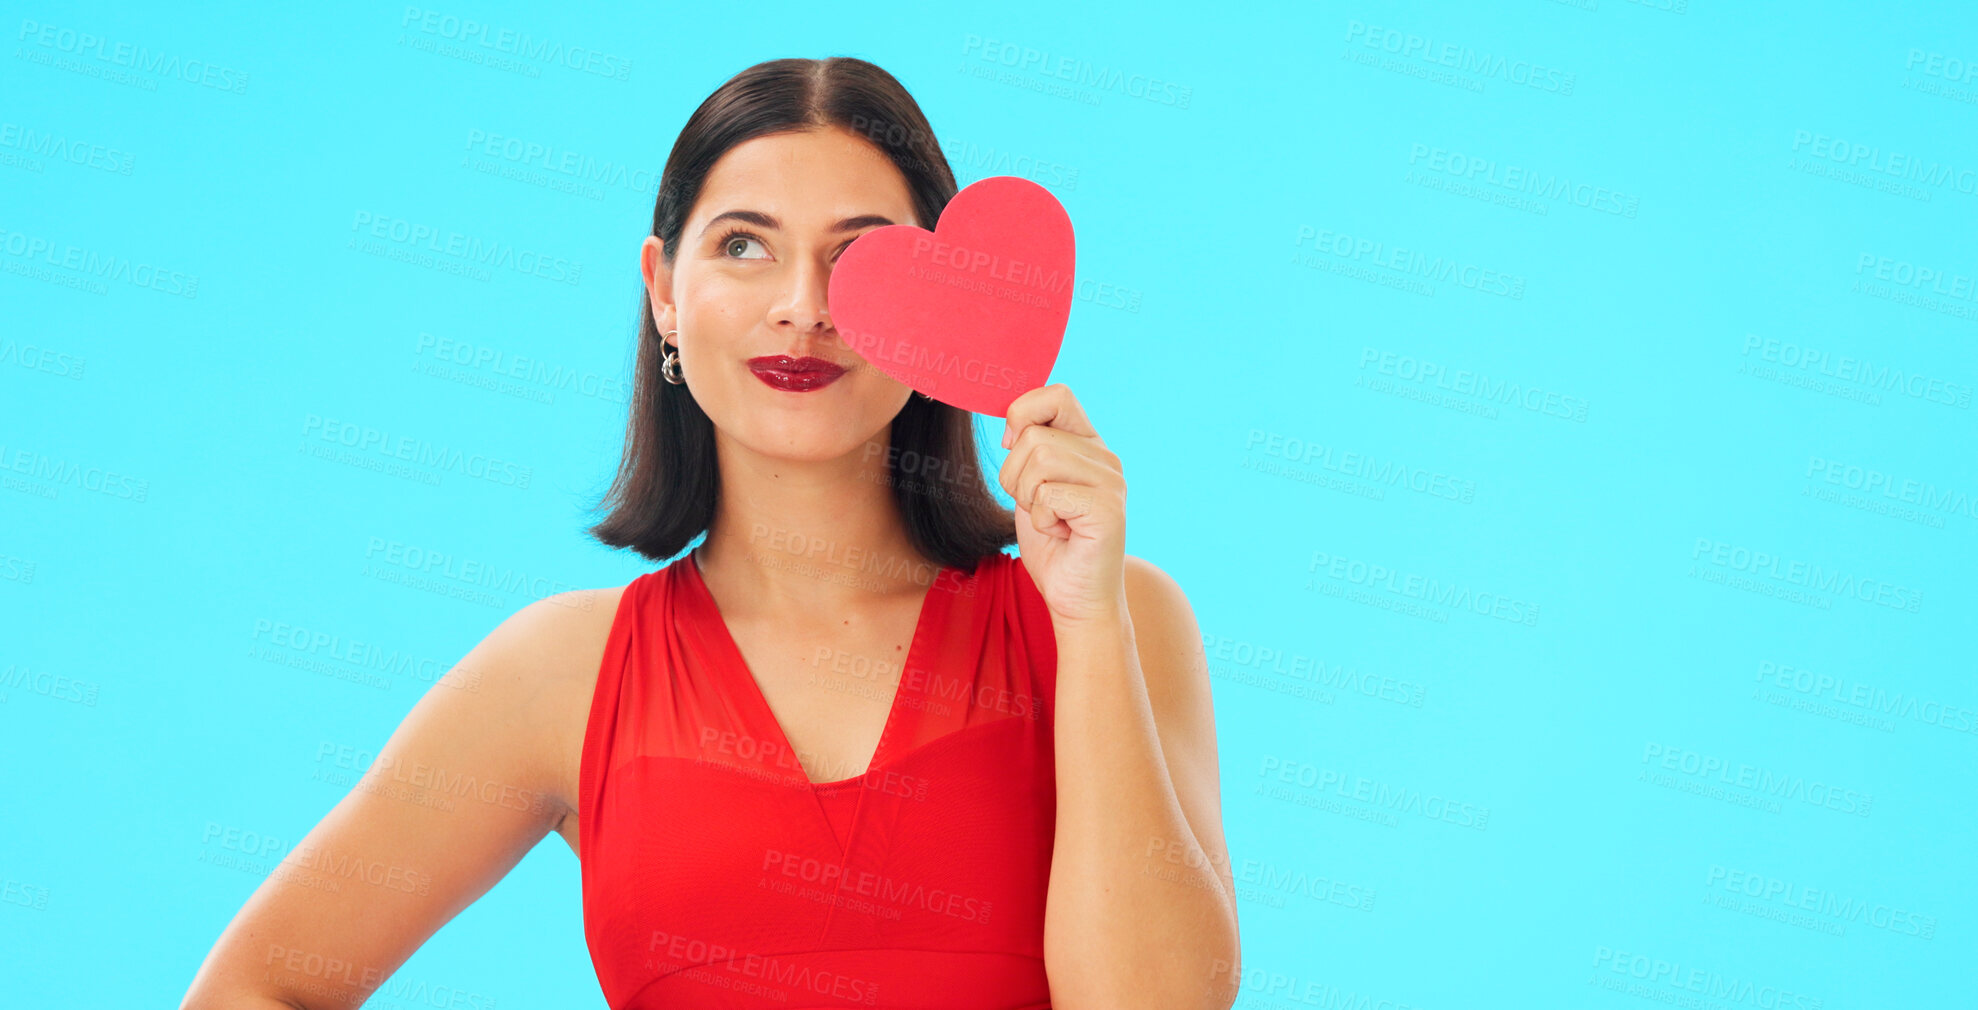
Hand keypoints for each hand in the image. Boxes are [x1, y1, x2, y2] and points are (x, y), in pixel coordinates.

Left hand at [997, 383, 1126, 625]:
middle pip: (1033, 434)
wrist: (1075, 598)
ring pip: (1039, 459)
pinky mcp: (1108, 509)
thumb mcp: (1031, 486)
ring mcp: (1111, 482)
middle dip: (1015, 476)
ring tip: (1050, 520)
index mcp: (1089, 445)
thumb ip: (1027, 449)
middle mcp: (1106, 458)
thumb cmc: (1052, 545)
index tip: (1014, 449)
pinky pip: (1048, 494)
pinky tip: (1061, 534)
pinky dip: (1041, 519)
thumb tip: (1011, 420)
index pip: (1056, 394)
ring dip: (1028, 498)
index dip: (1022, 414)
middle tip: (1038, 507)